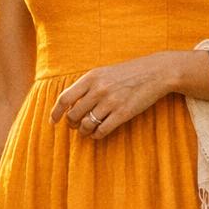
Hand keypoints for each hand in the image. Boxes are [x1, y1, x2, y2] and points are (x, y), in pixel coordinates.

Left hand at [50, 54, 173, 138]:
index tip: (53, 121)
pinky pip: (102, 130)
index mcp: (91, 78)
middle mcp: (98, 90)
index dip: (56, 112)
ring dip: (84, 131)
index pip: (65, 98)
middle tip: (75, 126)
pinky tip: (98, 133)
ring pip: (87, 125)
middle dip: (72, 124)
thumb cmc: (128, 73)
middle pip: (74, 115)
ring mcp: (111, 102)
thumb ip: (87, 85)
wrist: (155, 72)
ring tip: (87, 131)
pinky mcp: (123, 113)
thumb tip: (70, 103)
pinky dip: (97, 135)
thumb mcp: (104, 72)